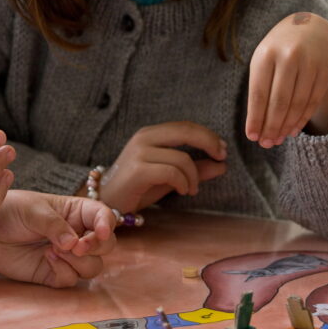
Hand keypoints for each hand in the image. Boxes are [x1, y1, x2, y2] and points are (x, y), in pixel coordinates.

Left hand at [0, 191, 115, 287]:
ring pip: (92, 266)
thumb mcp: (34, 211)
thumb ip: (55, 225)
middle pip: (106, 245)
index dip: (107, 224)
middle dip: (97, 247)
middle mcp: (77, 234)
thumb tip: (74, 244)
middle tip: (78, 247)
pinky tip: (46, 259)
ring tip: (54, 250)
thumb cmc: (9, 212)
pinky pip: (71, 280)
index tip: (101, 232)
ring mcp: (67, 256)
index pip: (103, 217)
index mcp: (77, 212)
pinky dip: (63, 272)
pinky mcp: (53, 274)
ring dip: (79, 262)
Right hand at [94, 122, 227, 213]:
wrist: (105, 202)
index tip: (222, 151)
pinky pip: (172, 172)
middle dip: (209, 143)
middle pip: (186, 131)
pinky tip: (183, 191)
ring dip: (194, 176)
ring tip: (192, 189)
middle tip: (221, 158)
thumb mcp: (171, 177)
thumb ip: (195, 169)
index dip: (208, 136)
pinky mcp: (138, 170)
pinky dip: (183, 182)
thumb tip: (222, 165)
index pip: (185, 126)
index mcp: (151, 134)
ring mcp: (139, 153)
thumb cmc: (138, 188)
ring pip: (181, 158)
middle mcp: (144, 138)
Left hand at [246, 13, 327, 146]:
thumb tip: (257, 125)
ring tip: (278, 139)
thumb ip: (260, 87)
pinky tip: (294, 129)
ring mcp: (310, 62)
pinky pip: (313, 100)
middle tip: (266, 144)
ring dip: (287, 125)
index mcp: (266, 53)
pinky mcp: (326, 69)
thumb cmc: (280, 49)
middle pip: (279, 101)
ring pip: (298, 103)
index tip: (252, 136)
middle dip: (271, 126)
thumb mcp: (264, 59)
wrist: (310, 26)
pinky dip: (303, 118)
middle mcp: (288, 56)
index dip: (256, 118)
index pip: (259, 93)